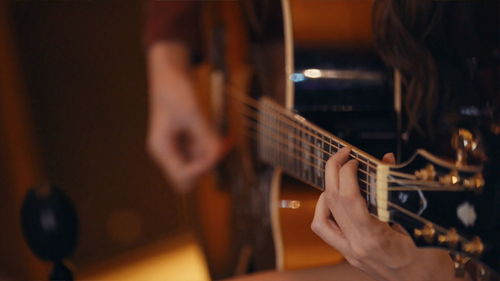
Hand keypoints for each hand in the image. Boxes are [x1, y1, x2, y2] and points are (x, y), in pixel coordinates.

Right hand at [146, 42, 219, 191]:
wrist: (170, 74)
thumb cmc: (175, 91)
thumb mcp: (193, 113)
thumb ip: (205, 137)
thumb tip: (218, 156)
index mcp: (162, 149)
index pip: (183, 176)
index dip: (202, 169)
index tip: (216, 152)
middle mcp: (166, 153)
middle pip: (188, 179)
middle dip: (206, 167)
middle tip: (220, 148)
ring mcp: (175, 148)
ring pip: (197, 167)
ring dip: (210, 157)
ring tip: (222, 139)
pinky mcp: (184, 142)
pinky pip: (200, 155)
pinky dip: (211, 148)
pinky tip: (220, 137)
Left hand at [311, 148, 468, 280]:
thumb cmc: (431, 265)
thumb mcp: (424, 226)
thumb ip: (401, 192)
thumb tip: (386, 160)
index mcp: (374, 239)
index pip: (348, 198)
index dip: (347, 172)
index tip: (355, 158)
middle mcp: (356, 246)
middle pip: (332, 202)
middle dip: (333, 171)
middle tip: (343, 154)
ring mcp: (350, 253)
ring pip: (321, 219)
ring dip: (326, 191)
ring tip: (339, 176)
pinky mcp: (350, 255)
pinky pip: (326, 231)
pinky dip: (326, 211)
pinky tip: (337, 200)